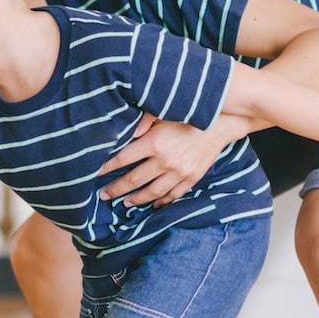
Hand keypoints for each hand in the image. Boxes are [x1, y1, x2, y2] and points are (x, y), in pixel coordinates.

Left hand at [97, 115, 233, 207]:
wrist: (222, 122)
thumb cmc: (188, 115)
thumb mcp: (162, 113)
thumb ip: (142, 122)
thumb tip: (125, 132)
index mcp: (154, 142)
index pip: (123, 159)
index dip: (107, 168)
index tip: (95, 174)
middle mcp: (165, 160)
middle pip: (134, 180)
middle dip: (116, 189)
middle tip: (104, 195)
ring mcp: (180, 171)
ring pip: (152, 192)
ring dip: (136, 199)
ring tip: (124, 202)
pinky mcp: (192, 178)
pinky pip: (173, 195)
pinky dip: (161, 202)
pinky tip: (152, 204)